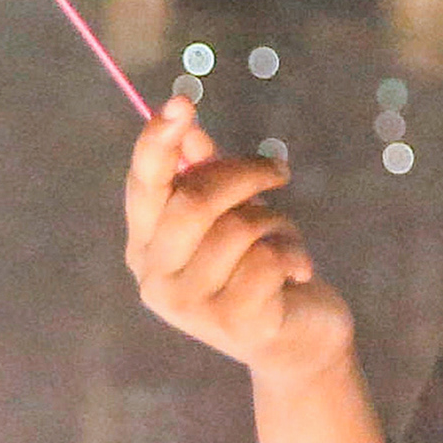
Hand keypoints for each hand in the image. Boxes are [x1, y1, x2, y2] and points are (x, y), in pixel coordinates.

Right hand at [124, 106, 355, 389]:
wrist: (296, 340)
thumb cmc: (257, 266)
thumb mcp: (231, 214)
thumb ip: (204, 172)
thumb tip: (184, 125)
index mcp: (146, 243)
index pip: (144, 185)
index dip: (158, 142)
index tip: (181, 102)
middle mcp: (155, 276)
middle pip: (194, 202)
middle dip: (245, 175)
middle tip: (278, 171)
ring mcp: (190, 306)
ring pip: (238, 229)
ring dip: (276, 221)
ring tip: (284, 239)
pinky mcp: (232, 323)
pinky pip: (269, 260)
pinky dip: (295, 253)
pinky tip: (298, 272)